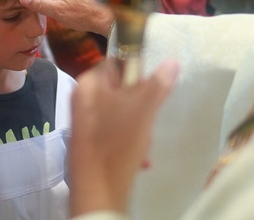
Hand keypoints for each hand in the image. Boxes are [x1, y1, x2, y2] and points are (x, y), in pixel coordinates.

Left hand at [69, 58, 179, 215]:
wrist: (98, 190)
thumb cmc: (118, 143)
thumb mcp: (144, 109)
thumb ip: (158, 84)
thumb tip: (171, 62)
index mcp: (88, 84)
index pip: (116, 62)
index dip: (136, 73)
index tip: (151, 89)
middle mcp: (82, 99)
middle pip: (120, 89)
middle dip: (140, 105)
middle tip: (148, 118)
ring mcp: (84, 121)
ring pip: (120, 112)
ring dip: (138, 125)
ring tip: (144, 142)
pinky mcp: (89, 141)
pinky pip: (114, 131)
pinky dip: (129, 141)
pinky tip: (140, 157)